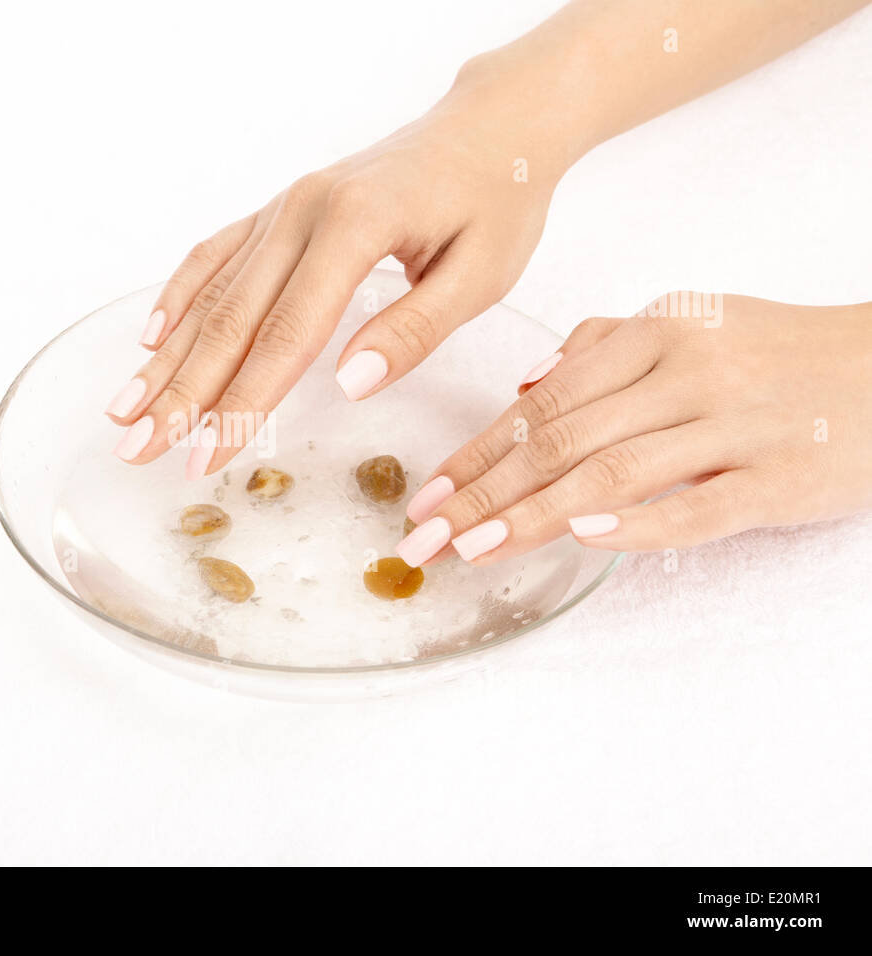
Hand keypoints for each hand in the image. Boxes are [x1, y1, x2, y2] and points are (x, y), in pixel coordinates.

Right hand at [104, 65, 573, 477]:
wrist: (490, 126)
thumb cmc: (495, 199)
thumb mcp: (481, 273)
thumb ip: (413, 329)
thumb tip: (348, 384)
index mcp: (354, 228)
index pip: (286, 337)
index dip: (241, 405)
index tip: (204, 457)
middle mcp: (303, 212)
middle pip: (229, 320)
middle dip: (181, 394)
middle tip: (137, 449)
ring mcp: (284, 207)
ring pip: (212, 292)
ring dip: (166, 357)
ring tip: (124, 410)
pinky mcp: (281, 209)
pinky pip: (216, 254)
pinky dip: (179, 295)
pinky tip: (151, 337)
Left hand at [396, 294, 871, 565]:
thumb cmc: (778, 353)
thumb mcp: (690, 325)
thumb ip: (603, 348)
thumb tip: (522, 388)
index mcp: (655, 332)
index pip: (542, 401)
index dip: (476, 453)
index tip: (426, 496)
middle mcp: (685, 372)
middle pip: (560, 440)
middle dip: (482, 494)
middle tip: (426, 537)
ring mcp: (731, 424)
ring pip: (610, 473)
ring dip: (531, 516)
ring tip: (473, 551)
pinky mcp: (776, 476)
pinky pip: (695, 505)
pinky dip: (635, 523)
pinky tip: (581, 540)